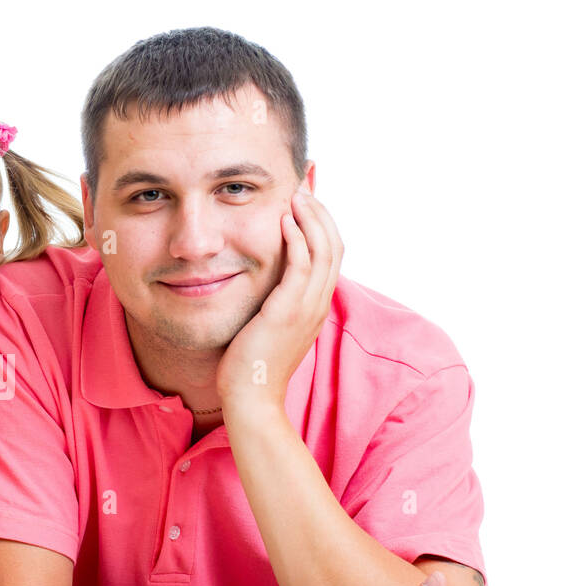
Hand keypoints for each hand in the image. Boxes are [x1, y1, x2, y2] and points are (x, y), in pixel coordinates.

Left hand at [216, 185, 342, 415]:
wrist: (250, 399)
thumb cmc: (250, 368)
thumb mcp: (267, 328)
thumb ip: (272, 304)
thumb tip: (261, 286)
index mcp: (315, 307)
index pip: (330, 255)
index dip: (323, 224)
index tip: (308, 199)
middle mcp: (318, 305)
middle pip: (334, 246)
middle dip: (322, 212)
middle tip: (306, 186)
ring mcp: (307, 309)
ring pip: (324, 250)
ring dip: (312, 218)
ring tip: (296, 194)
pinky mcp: (288, 312)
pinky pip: (301, 266)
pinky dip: (297, 238)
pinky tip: (284, 220)